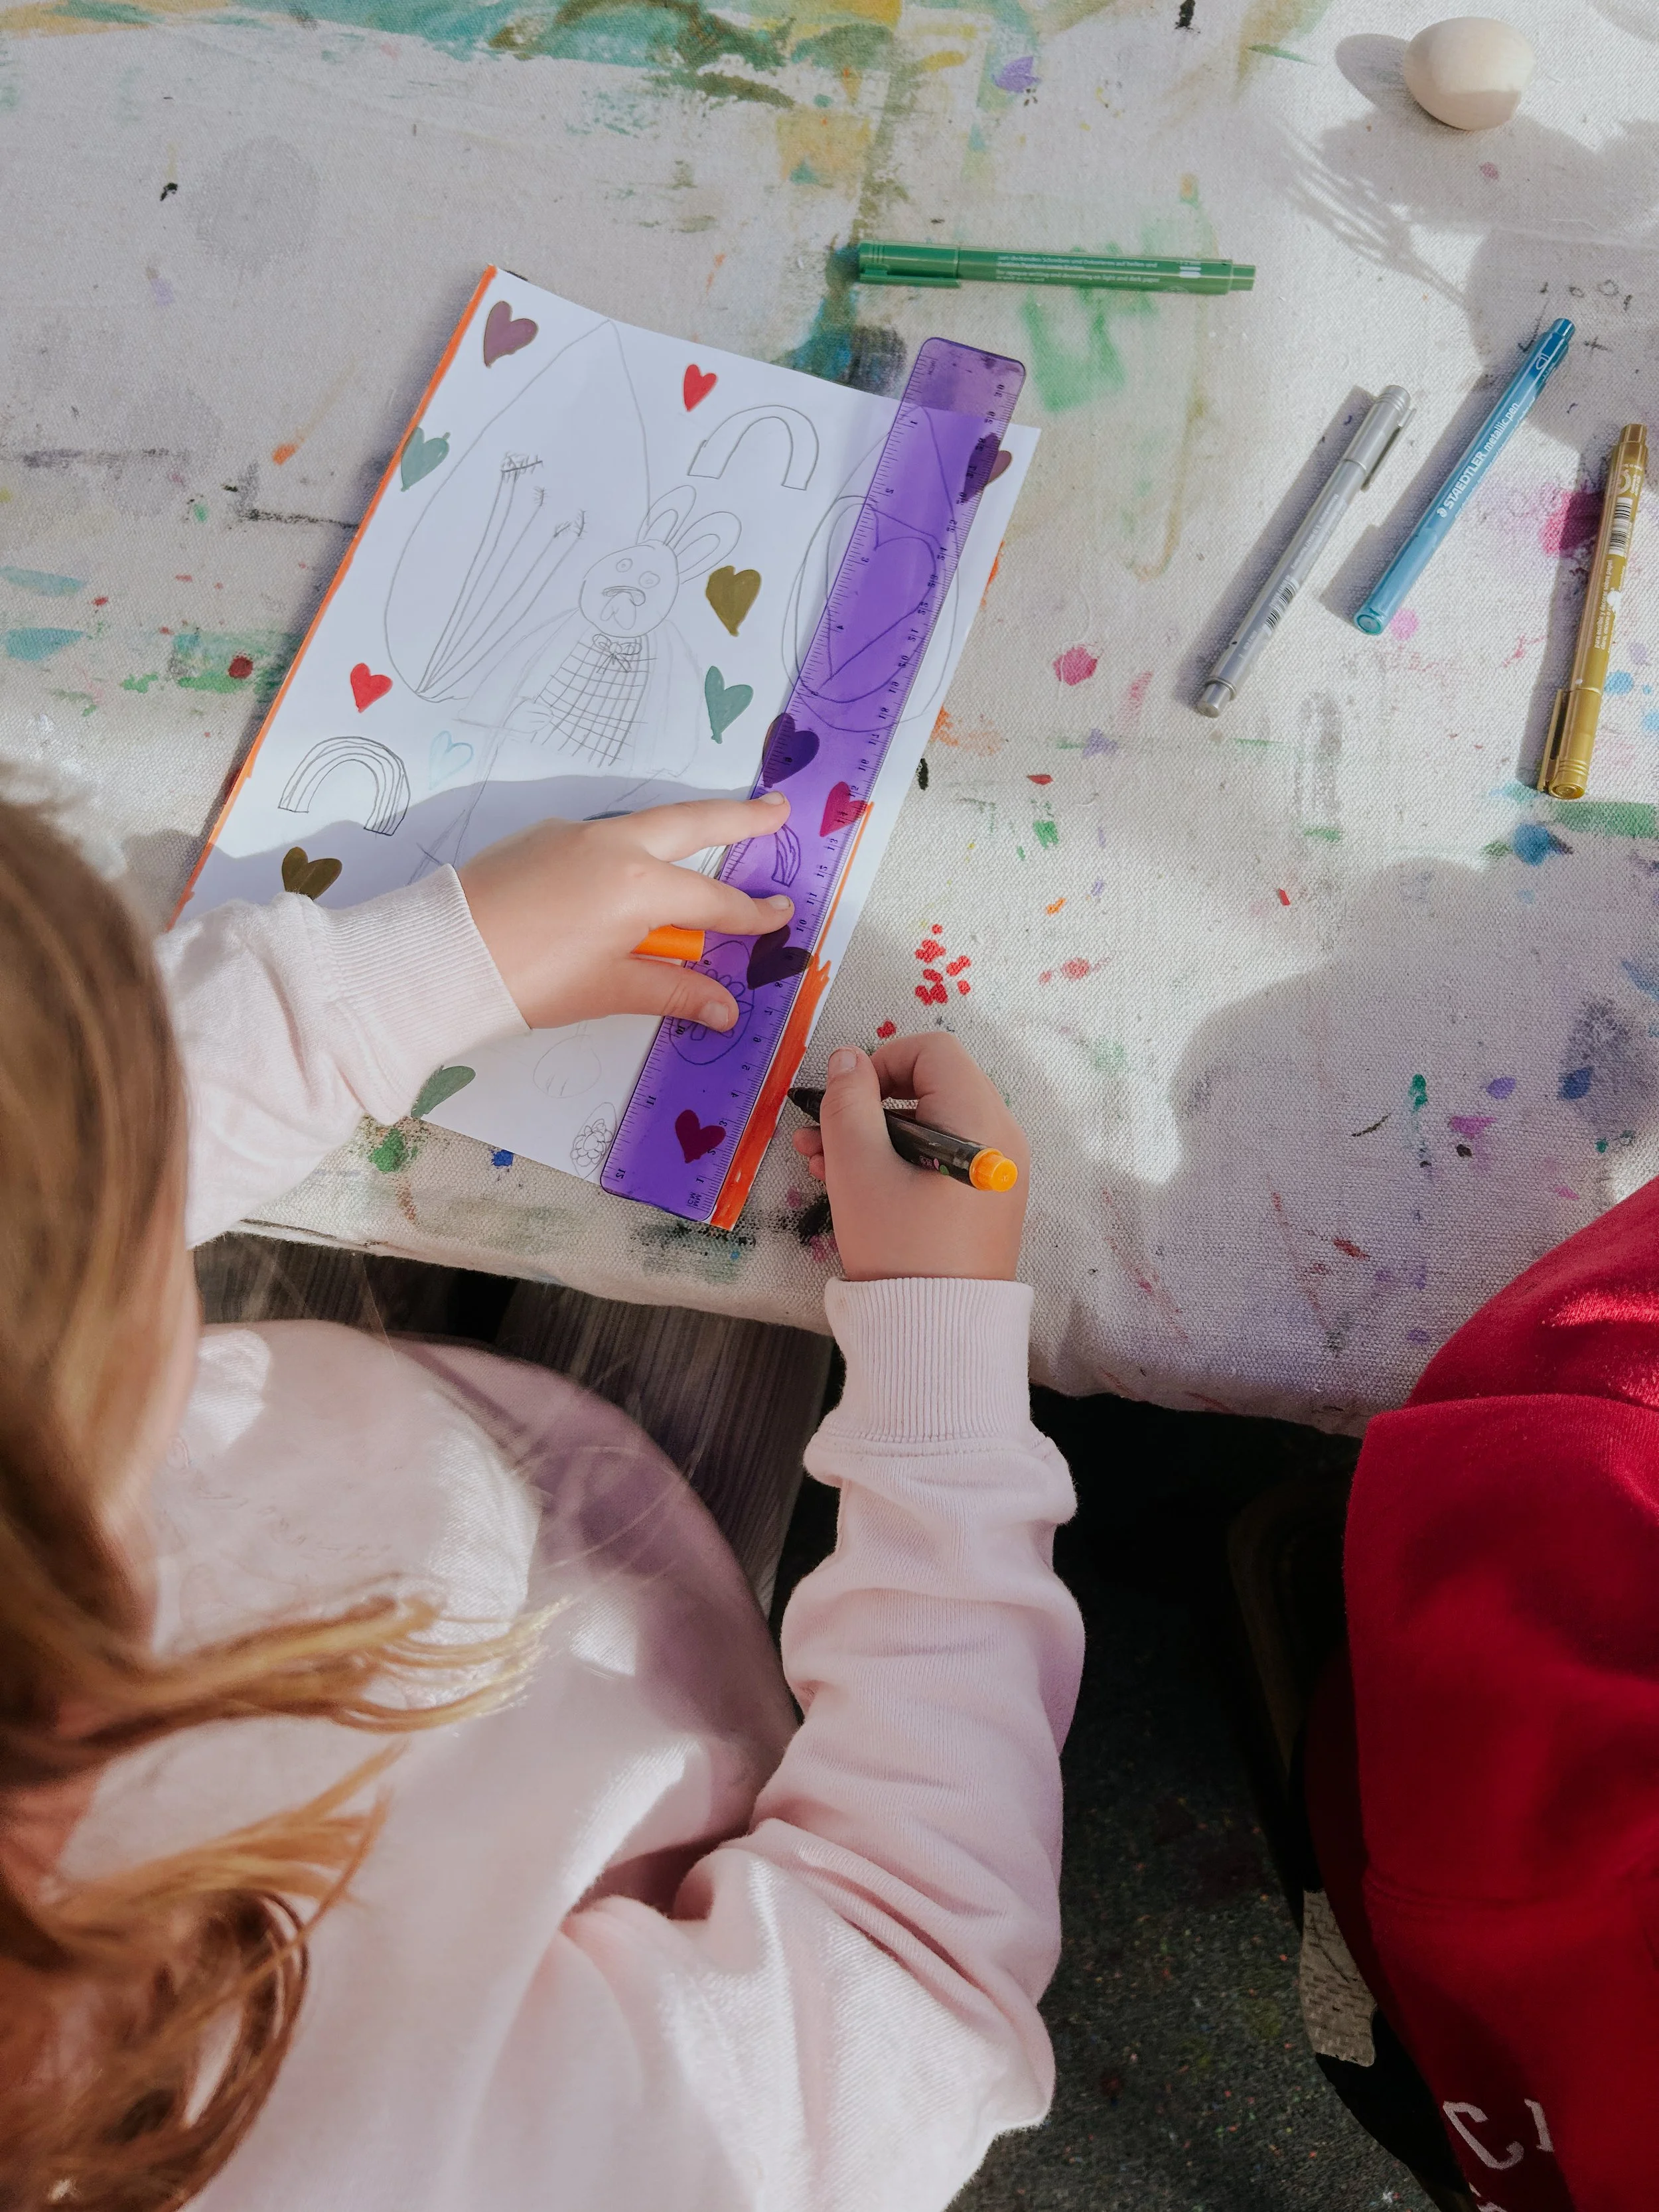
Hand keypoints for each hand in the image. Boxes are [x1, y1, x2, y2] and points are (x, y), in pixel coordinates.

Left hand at [458, 795, 792, 1031]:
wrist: (440, 955)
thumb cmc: (528, 979)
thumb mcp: (609, 990)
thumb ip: (673, 991)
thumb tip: (724, 1008)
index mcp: (637, 885)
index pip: (713, 900)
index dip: (750, 914)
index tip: (779, 915)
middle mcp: (612, 845)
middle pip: (692, 824)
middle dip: (740, 819)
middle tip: (779, 810)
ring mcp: (575, 834)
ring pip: (645, 825)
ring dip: (684, 829)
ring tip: (714, 837)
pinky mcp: (542, 837)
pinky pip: (603, 838)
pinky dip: (631, 849)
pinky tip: (628, 876)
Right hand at [793, 1034, 1029, 1281]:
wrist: (938, 1336)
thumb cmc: (900, 1248)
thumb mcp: (859, 1169)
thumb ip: (848, 1103)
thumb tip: (847, 1058)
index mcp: (980, 1119)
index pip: (933, 1050)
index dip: (880, 1062)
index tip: (843, 1101)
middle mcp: (1001, 1136)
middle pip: (930, 1086)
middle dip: (867, 1105)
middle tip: (815, 1136)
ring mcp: (997, 1170)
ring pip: (929, 1125)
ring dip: (874, 1135)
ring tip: (820, 1165)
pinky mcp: (986, 1198)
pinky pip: (940, 1157)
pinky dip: (899, 1160)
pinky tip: (852, 1184)